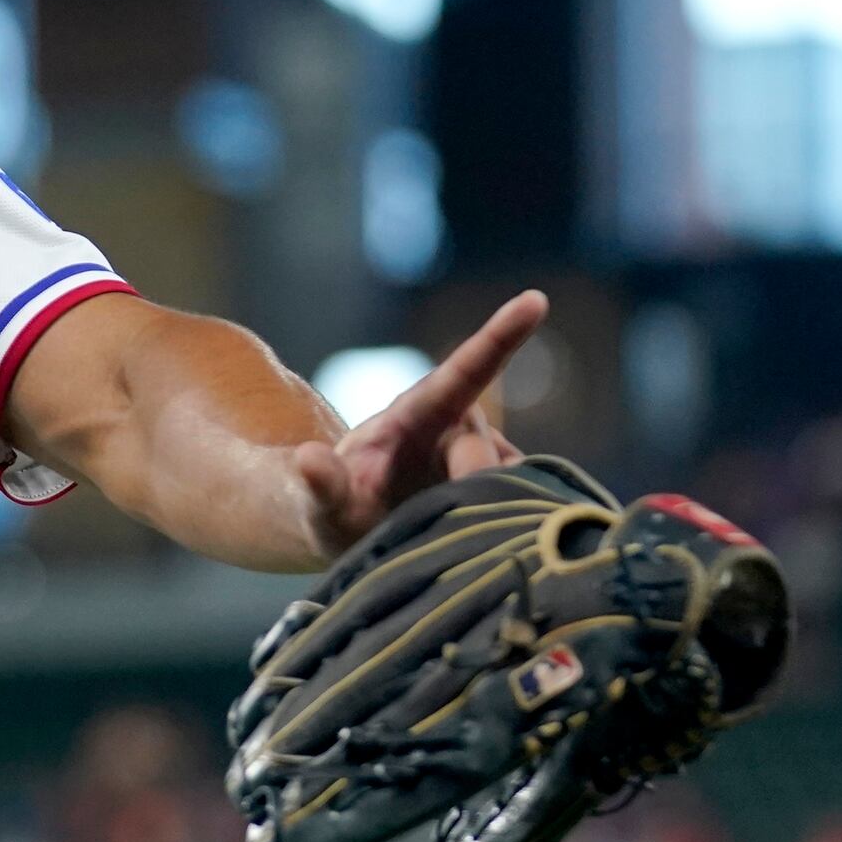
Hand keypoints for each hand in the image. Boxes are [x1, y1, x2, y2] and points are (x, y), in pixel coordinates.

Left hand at [292, 291, 546, 557]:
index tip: (534, 300)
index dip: (499, 336)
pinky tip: (489, 540)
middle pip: (481, 449)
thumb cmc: (332, 510)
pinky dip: (511, 521)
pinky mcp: (495, 488)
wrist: (349, 531)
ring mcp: (476, 457)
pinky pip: (519, 501)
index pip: (463, 372)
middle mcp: (450, 428)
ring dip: (490, 508)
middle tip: (455, 517)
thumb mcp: (317, 503)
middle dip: (474, 479)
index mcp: (412, 417)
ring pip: (507, 479)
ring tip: (448, 537)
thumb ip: (318, 485)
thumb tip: (306, 460)